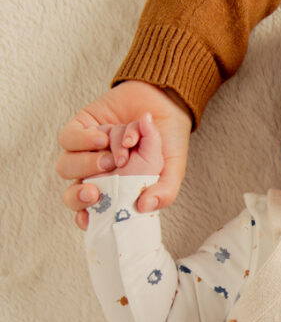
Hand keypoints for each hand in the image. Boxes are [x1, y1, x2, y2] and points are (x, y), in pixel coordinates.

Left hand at [57, 81, 191, 228]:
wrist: (167, 102)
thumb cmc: (168, 140)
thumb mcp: (173, 169)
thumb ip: (164, 191)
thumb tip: (145, 207)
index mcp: (115, 188)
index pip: (91, 210)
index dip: (85, 217)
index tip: (88, 219)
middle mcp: (96, 173)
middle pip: (71, 192)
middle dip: (78, 195)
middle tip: (95, 192)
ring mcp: (86, 150)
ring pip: (67, 165)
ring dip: (88, 164)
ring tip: (117, 155)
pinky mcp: (81, 127)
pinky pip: (69, 139)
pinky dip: (85, 140)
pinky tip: (106, 136)